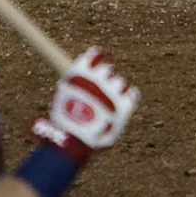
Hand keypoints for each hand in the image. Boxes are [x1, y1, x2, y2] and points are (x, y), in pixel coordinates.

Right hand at [28, 48, 137, 162]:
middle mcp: (98, 79)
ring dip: (115, 90)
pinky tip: (122, 101)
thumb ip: (73, 85)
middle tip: (100, 88)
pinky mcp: (124, 105)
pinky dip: (128, 96)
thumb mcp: (63, 100)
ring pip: (119, 83)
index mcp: (81, 73)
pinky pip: (132, 93)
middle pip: (107, 70)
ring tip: (106, 103)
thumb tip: (76, 77)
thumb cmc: (64, 124)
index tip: (97, 63)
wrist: (74, 141)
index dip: (97, 58)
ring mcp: (112, 92)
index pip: (95, 55)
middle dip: (104, 77)